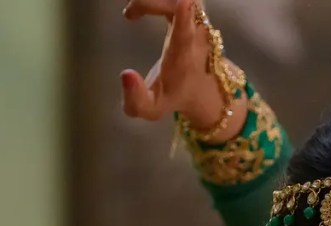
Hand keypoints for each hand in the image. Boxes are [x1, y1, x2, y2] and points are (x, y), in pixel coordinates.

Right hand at [119, 0, 243, 134]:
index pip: (186, 34)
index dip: (183, 16)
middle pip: (181, 4)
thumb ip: (135, 101)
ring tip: (132, 11)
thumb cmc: (173, 96)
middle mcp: (194, 34)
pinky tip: (138, 8)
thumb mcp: (152, 109)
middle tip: (129, 12)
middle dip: (153, 2)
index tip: (183, 1)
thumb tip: (125, 74)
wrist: (205, 88)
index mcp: (184, 57)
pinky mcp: (193, 10)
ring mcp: (197, 19)